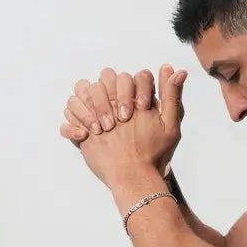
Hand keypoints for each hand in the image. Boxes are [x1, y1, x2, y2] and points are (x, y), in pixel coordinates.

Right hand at [61, 65, 184, 178]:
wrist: (135, 175)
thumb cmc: (154, 152)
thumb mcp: (170, 124)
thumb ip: (172, 96)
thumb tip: (178, 70)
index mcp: (133, 95)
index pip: (128, 76)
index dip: (133, 90)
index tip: (141, 109)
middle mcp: (113, 99)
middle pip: (103, 78)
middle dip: (110, 98)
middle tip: (119, 121)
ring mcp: (96, 112)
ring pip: (81, 91)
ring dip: (90, 109)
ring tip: (102, 130)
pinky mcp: (82, 129)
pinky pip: (67, 117)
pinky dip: (72, 125)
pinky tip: (85, 136)